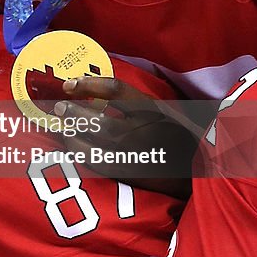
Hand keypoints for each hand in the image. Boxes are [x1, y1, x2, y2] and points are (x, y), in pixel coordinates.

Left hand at [56, 77, 199, 198]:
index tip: (70, 83)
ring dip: (72, 132)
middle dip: (73, 112)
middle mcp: (142, 131)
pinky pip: (95, 161)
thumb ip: (134, 100)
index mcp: (153, 109)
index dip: (89, 84)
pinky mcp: (127, 173)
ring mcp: (134, 155)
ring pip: (94, 143)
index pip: (116, 90)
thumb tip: (94, 88)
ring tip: (62, 124)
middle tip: (59, 106)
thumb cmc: (176, 134)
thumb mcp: (163, 109)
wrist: (197, 170)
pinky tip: (72, 144)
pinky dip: (79, 151)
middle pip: (99, 119)